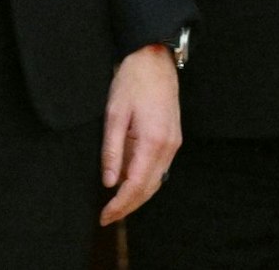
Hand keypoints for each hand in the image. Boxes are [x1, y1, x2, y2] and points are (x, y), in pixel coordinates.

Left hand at [99, 44, 181, 224]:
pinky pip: (160, 168)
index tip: (104, 215)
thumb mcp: (114, 115)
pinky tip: (130, 184)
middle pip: (149, 188)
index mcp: (153, 141)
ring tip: (116, 206)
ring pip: (157, 180)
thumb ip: (112, 151)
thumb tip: (109, 182)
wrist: (155, 60)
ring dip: (137, 196)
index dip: (119, 205)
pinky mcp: (173, 138)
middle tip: (107, 217)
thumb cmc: (133, 82)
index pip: (136, 185)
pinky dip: (145, 181)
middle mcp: (168, 146)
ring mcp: (174, 142)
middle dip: (128, 206)